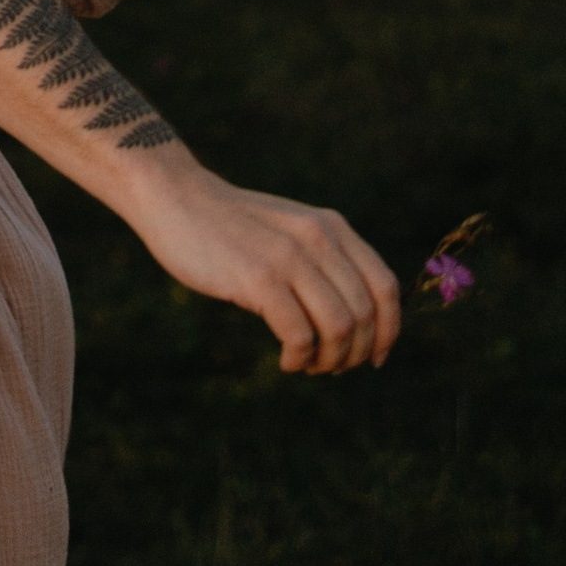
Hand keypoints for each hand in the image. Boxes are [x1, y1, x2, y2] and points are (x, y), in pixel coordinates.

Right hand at [116, 152, 399, 373]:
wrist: (176, 198)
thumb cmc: (232, 226)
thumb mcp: (290, 231)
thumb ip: (323, 260)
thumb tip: (358, 322)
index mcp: (332, 227)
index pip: (385, 287)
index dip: (388, 330)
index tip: (374, 358)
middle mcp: (318, 239)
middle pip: (365, 314)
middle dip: (355, 354)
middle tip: (329, 367)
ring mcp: (289, 257)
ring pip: (340, 328)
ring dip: (329, 360)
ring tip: (307, 365)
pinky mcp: (258, 277)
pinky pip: (300, 335)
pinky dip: (299, 358)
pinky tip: (287, 361)